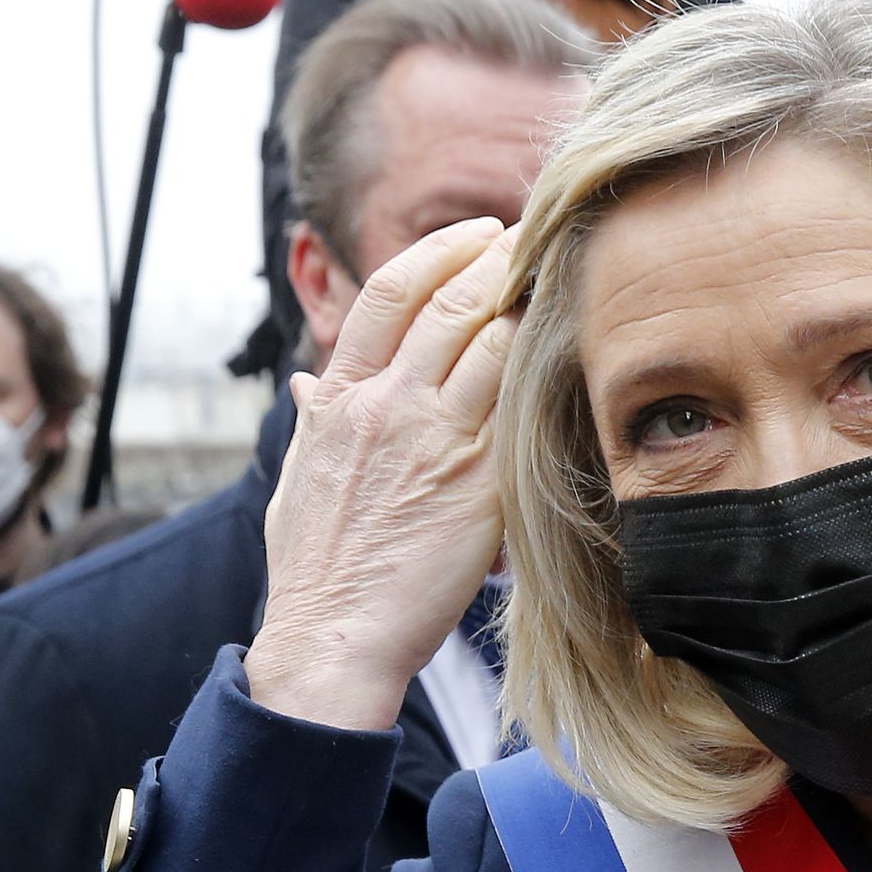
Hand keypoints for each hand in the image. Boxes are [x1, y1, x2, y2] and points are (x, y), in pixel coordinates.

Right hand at [245, 218, 518, 730]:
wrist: (334, 638)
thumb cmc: (317, 566)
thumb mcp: (300, 478)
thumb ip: (313, 422)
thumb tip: (307, 382)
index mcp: (341, 399)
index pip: (389, 294)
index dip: (439, 252)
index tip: (476, 233)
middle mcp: (387, 408)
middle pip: (451, 304)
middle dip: (498, 261)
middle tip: (532, 241)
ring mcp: (435, 442)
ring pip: (492, 344)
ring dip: (529, 306)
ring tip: (558, 284)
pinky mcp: (480, 485)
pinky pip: (520, 411)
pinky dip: (544, 374)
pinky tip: (570, 356)